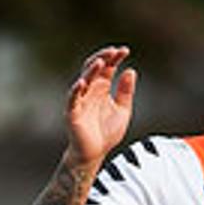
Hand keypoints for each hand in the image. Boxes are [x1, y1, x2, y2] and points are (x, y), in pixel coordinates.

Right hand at [66, 46, 135, 167]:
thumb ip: (126, 92)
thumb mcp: (123, 110)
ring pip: (83, 79)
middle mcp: (90, 90)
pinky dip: (75, 90)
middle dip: (103, 57)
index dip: (115, 57)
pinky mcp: (73, 112)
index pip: (108, 67)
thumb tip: (131, 71)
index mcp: (102, 87)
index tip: (125, 50)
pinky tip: (81, 82)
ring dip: (91, 70)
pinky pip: (72, 99)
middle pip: (94, 67)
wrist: (95, 154)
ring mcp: (80, 100)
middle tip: (113, 51)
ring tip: (101, 62)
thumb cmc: (106, 133)